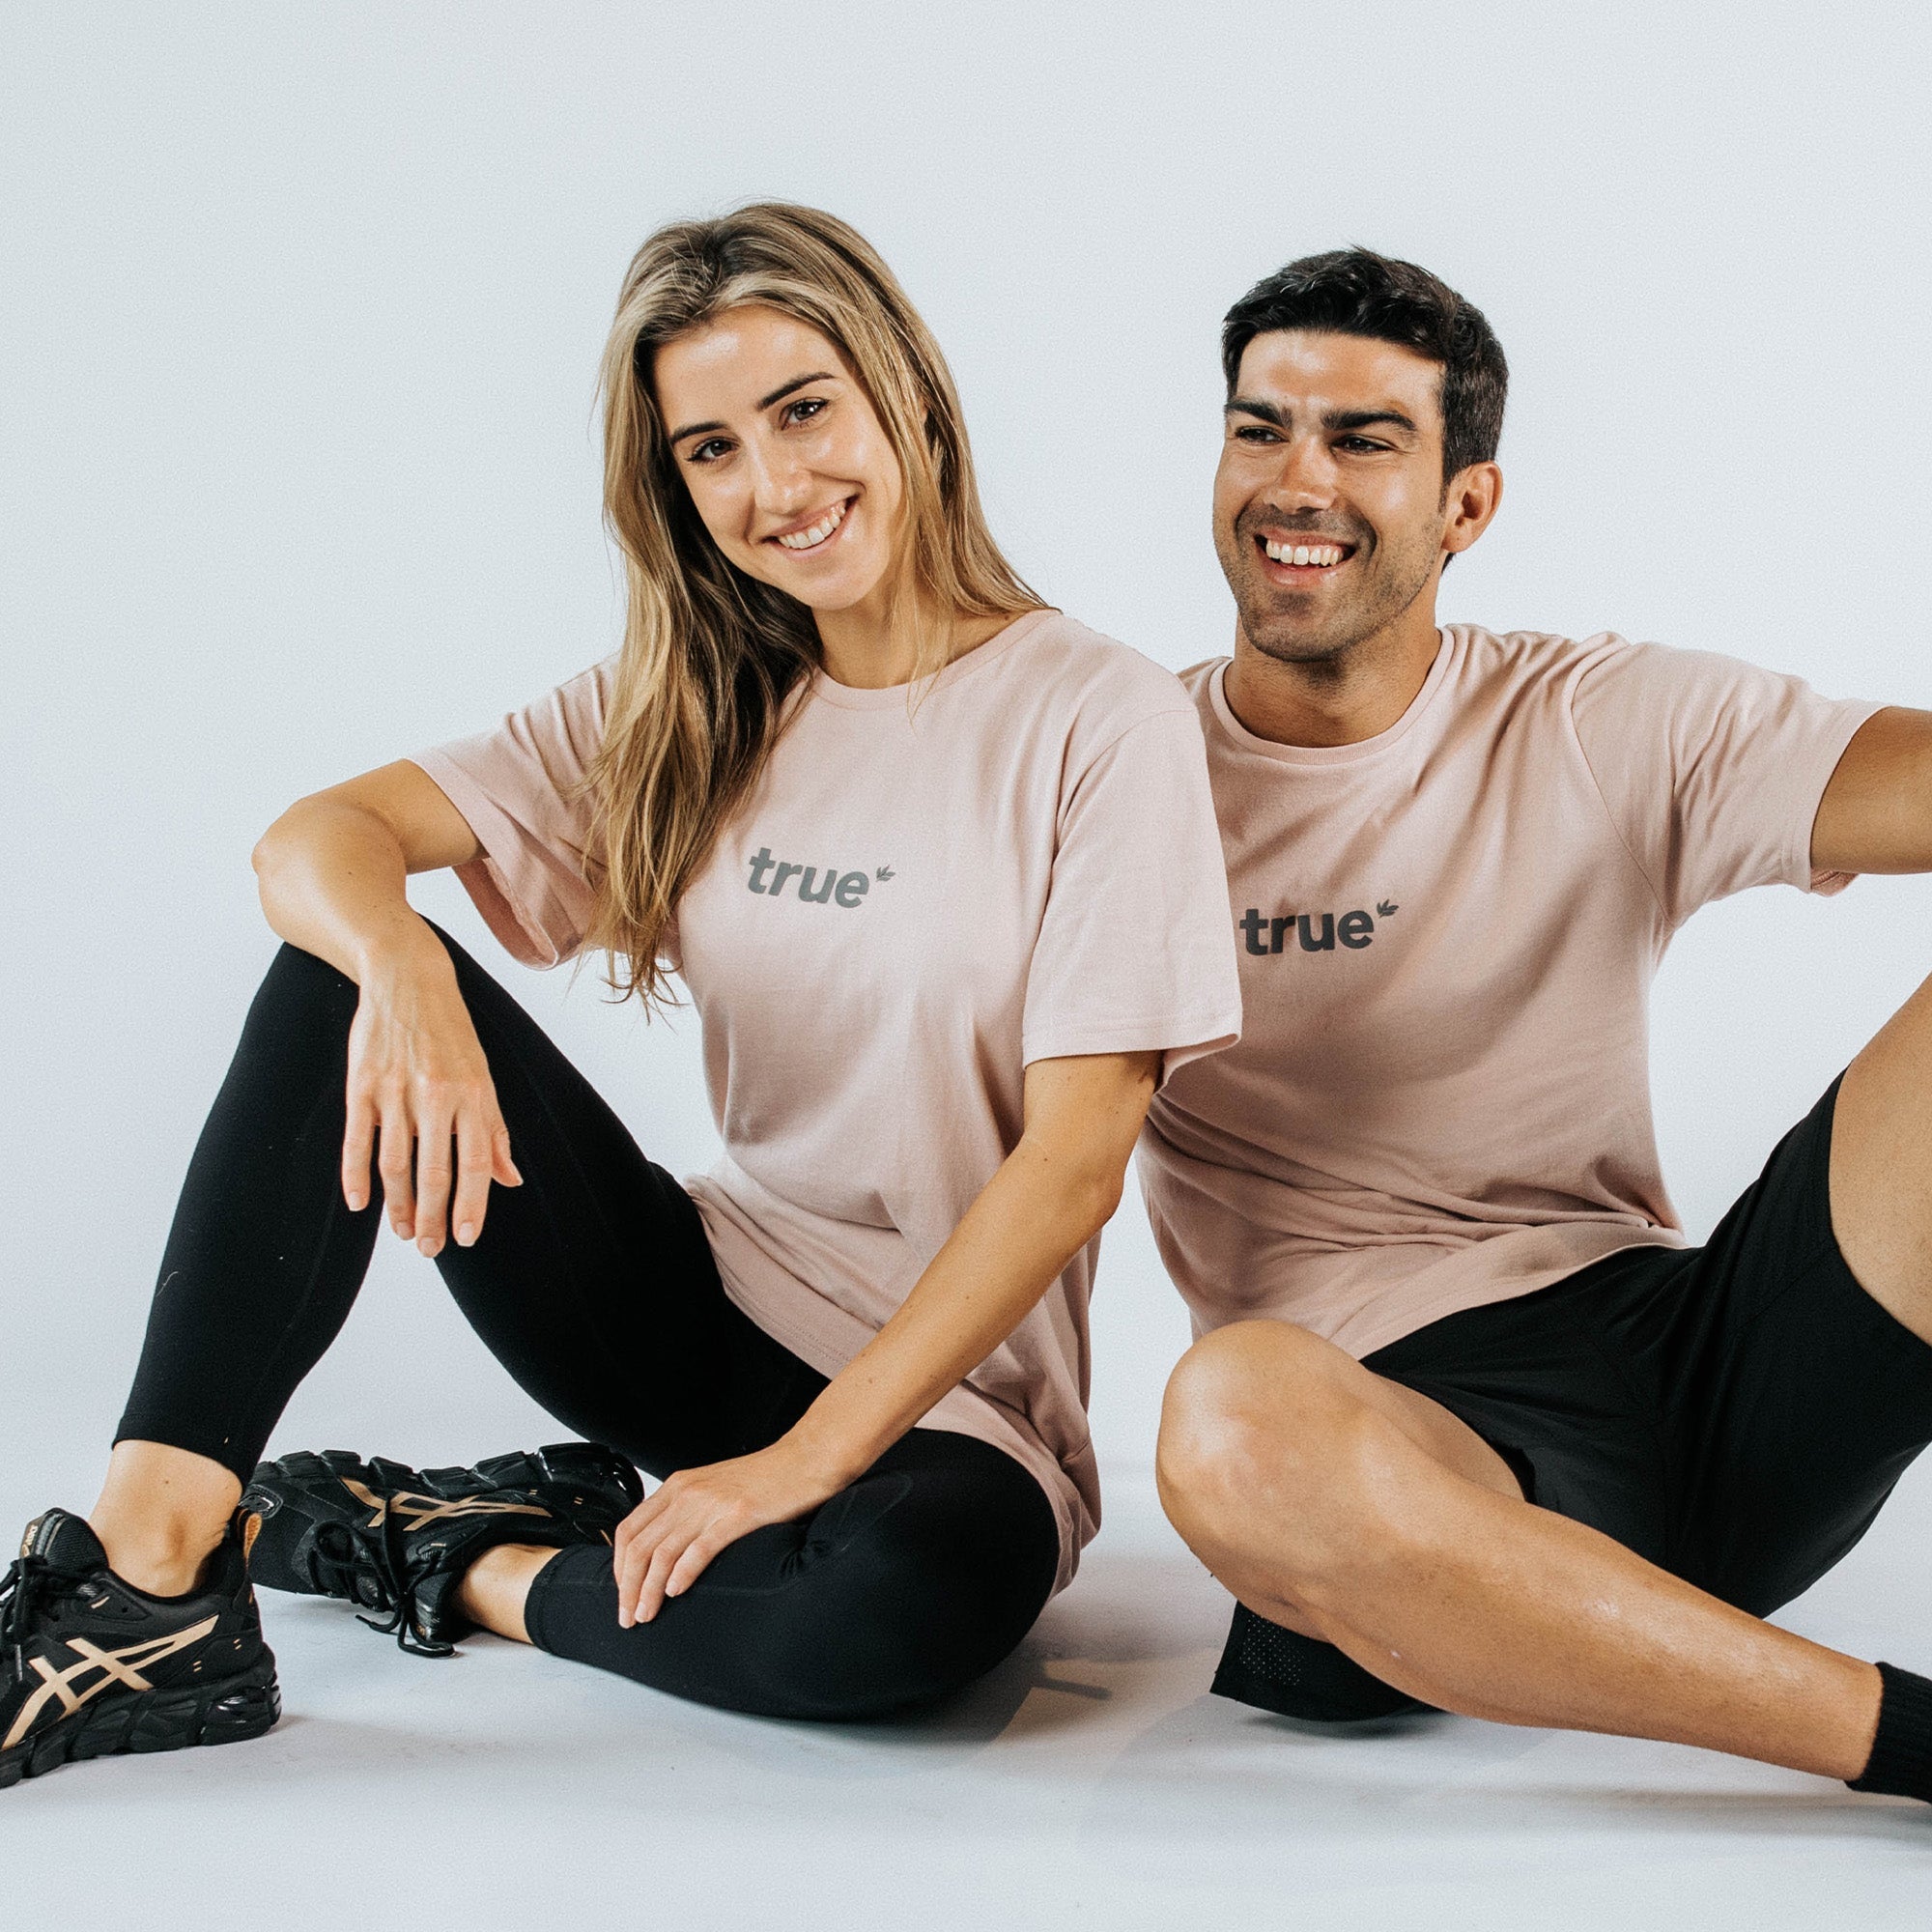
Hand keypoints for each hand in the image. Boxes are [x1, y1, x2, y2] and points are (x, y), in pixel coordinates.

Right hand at [341, 952, 520, 1255]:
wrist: (407, 978)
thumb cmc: (451, 1034)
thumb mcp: (484, 1076)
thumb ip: (494, 1130)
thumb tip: (511, 1179)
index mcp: (474, 1094)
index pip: (475, 1163)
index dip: (471, 1205)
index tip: (465, 1239)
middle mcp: (437, 1094)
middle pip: (433, 1171)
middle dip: (432, 1217)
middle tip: (429, 1250)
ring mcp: (396, 1090)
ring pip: (395, 1162)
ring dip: (397, 1204)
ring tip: (402, 1231)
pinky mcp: (362, 1084)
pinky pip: (357, 1139)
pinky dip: (356, 1175)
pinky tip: (360, 1203)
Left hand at [612, 1441, 844, 1625]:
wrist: (804, 1460)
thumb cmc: (764, 1480)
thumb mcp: (714, 1489)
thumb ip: (688, 1512)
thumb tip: (666, 1552)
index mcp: (678, 1486)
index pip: (629, 1529)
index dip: (618, 1567)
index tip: (622, 1594)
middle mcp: (687, 1492)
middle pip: (640, 1546)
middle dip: (627, 1587)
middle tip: (627, 1617)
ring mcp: (712, 1503)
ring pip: (663, 1552)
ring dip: (648, 1590)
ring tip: (646, 1615)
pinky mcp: (738, 1514)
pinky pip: (700, 1548)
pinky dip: (682, 1573)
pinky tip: (676, 1592)